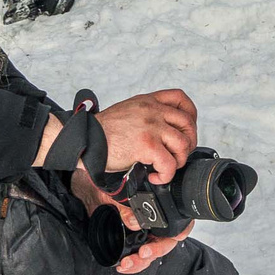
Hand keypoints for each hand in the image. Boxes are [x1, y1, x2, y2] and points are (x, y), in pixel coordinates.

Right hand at [35, 89, 198, 177]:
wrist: (84, 141)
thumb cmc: (101, 132)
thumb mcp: (127, 112)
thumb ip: (145, 115)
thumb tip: (162, 133)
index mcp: (147, 101)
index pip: (180, 98)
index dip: (190, 114)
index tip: (188, 128)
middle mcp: (152, 111)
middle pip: (188, 123)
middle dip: (188, 142)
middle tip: (177, 155)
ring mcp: (151, 126)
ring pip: (183, 144)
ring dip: (178, 160)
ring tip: (164, 167)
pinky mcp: (147, 145)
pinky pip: (169, 163)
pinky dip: (165, 174)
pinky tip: (154, 176)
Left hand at [65, 165, 191, 272]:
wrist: (88, 189)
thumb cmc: (106, 186)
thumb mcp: (116, 195)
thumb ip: (127, 208)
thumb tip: (136, 222)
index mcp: (158, 207)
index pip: (178, 221)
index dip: (180, 231)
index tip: (172, 238)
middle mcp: (154, 223)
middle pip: (165, 242)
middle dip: (156, 250)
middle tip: (144, 253)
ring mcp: (143, 234)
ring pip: (151, 253)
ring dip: (141, 261)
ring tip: (128, 263)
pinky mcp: (131, 243)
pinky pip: (138, 257)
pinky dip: (133, 263)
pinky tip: (123, 266)